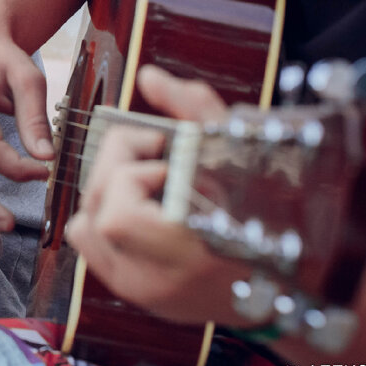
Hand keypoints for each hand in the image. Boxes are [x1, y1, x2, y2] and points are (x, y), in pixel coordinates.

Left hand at [67, 65, 255, 325]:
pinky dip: (104, 211)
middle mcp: (154, 280)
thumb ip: (195, 110)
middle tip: (157, 157)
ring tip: (151, 180)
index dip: (134, 176)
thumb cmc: (268, 215)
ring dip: (109, 188)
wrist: (280, 282)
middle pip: (96, 210)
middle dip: (119, 168)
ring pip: (85, 222)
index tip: (169, 160)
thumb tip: (149, 78)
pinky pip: (87, 239)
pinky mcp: (128, 288)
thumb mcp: (240, 155)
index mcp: (187, 255)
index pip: (118, 216)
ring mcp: (137, 288)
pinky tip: (141, 203)